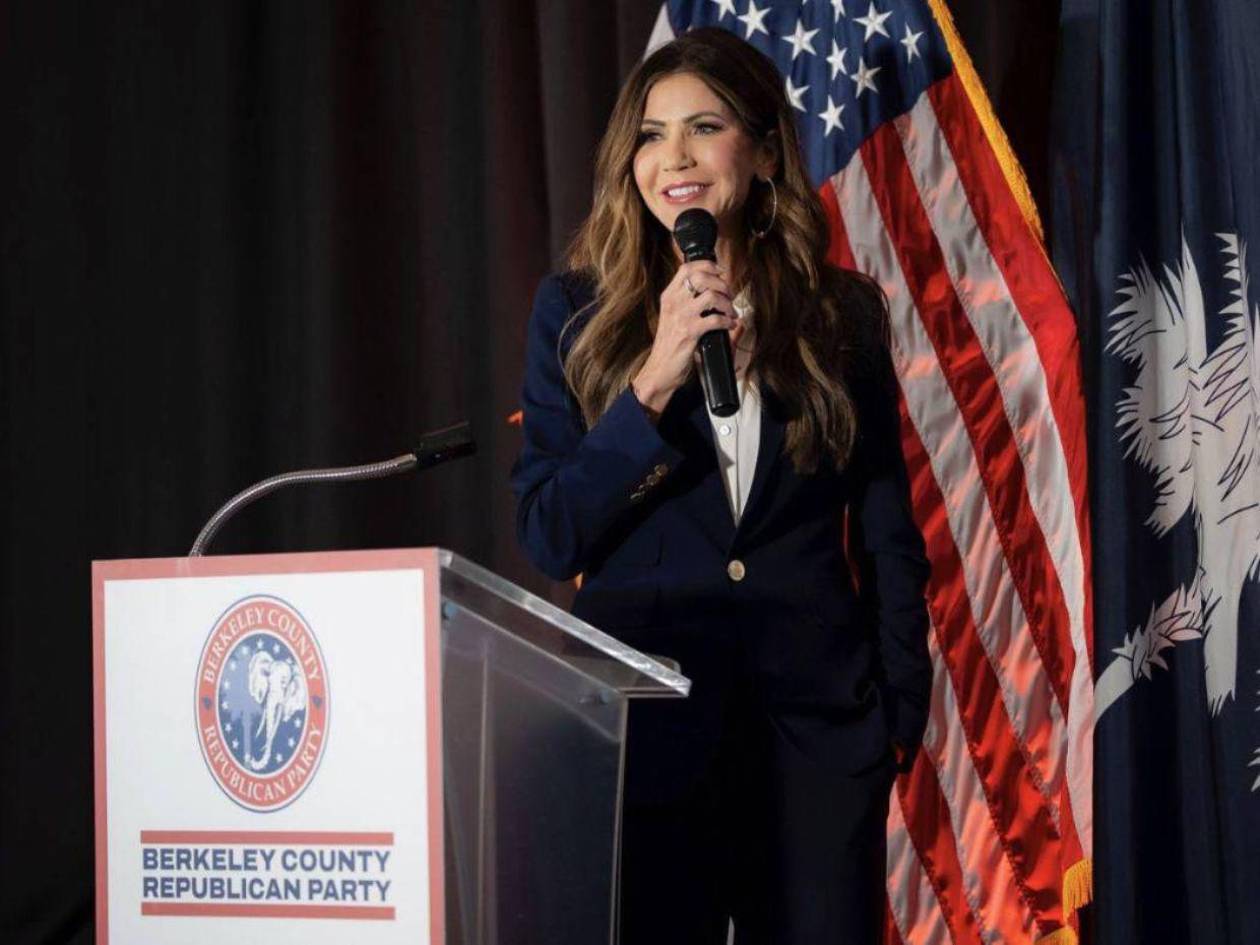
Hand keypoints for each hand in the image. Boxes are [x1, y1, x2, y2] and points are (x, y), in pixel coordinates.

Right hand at [632, 261, 737, 415]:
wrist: (660, 370)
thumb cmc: (669, 345)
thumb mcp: (674, 317)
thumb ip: (689, 302)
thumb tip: (716, 292)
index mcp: (669, 296)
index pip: (687, 268)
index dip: (708, 265)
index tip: (721, 272)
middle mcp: (673, 303)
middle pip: (701, 277)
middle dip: (722, 284)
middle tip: (728, 295)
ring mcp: (681, 317)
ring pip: (711, 296)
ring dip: (727, 303)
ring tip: (730, 312)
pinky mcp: (690, 333)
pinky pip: (716, 319)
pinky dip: (728, 322)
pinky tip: (730, 326)